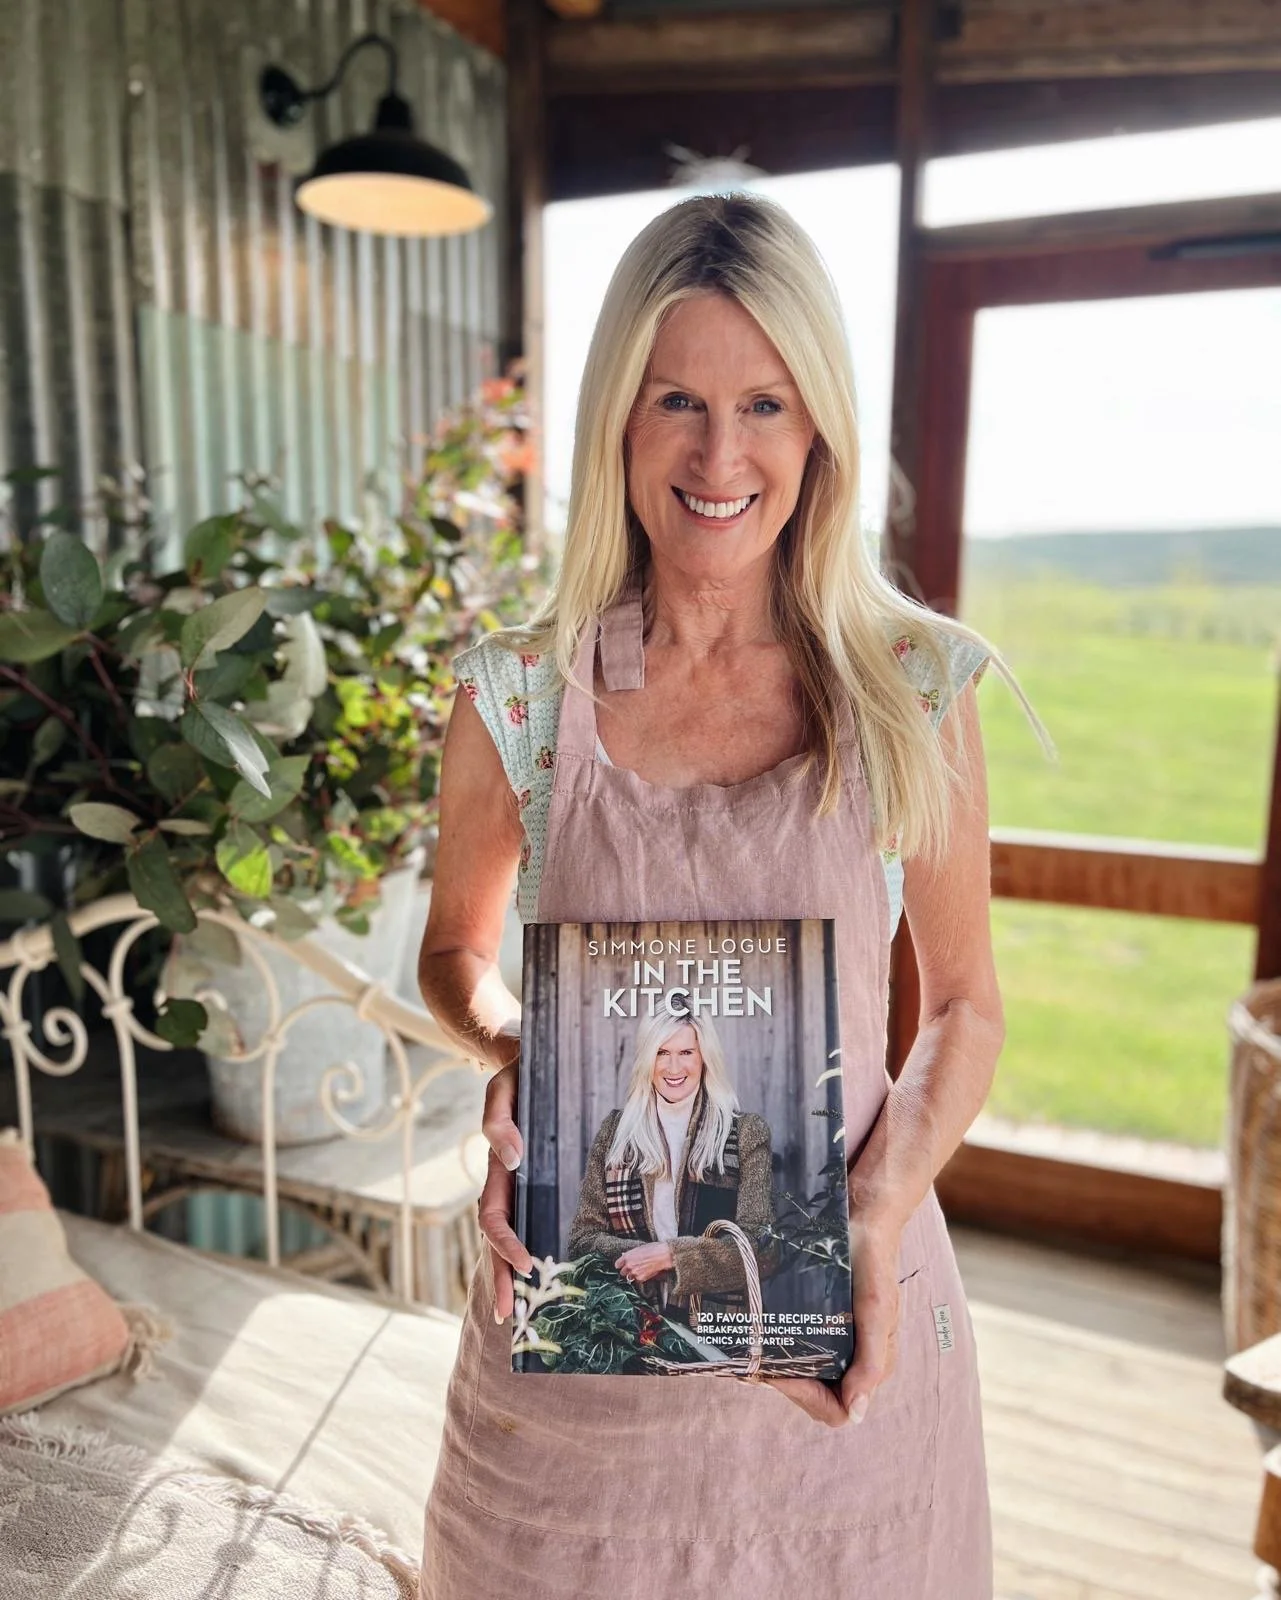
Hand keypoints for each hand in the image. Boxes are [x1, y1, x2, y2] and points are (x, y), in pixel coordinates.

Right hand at [477, 1063, 532, 1321]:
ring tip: (522, 1312)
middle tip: (509, 1316)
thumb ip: (499, 1121)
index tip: (524, 1267)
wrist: (525, 1058)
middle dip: (501, 1278)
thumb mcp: (501, 1089)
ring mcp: (519, 1184)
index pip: (494, 1218)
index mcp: (497, 1168)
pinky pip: (531, 1219)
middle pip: (496, 1241)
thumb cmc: (516, 1074)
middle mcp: (506, 1182)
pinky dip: (532, 1249)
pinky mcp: (537, 1179)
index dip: (505, 1246)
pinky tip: (548, 1273)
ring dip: (512, 1274)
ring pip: (510, 1237)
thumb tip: (511, 1157)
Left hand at [615, 1242, 674, 1283]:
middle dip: (626, 1271)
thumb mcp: (639, 1248)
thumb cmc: (653, 1249)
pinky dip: (640, 1277)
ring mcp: (634, 1273)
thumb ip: (631, 1254)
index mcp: (627, 1256)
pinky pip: (637, 1280)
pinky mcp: (641, 1278)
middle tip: (632, 1268)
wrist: (662, 1256)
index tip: (622, 1265)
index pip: (617, 1264)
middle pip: (622, 1272)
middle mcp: (629, 1265)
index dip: (620, 1265)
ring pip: (629, 1277)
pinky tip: (645, 1272)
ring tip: (640, 1270)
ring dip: (633, 1275)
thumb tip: (627, 1256)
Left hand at [762, 1218, 902, 1428]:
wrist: (863, 1219)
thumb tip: (856, 1414)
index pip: (836, 1410)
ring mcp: (838, 1343)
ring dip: (777, 1368)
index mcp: (872, 1365)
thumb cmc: (873, 1264)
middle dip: (784, 1383)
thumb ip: (871, 1362)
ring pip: (804, 1376)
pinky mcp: (823, 1323)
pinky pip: (800, 1350)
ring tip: (751, 1348)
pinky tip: (758, 1333)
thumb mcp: (876, 1310)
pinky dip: (778, 1349)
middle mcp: (854, 1360)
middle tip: (753, 1359)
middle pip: (816, 1397)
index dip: (806, 1398)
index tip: (777, 1371)